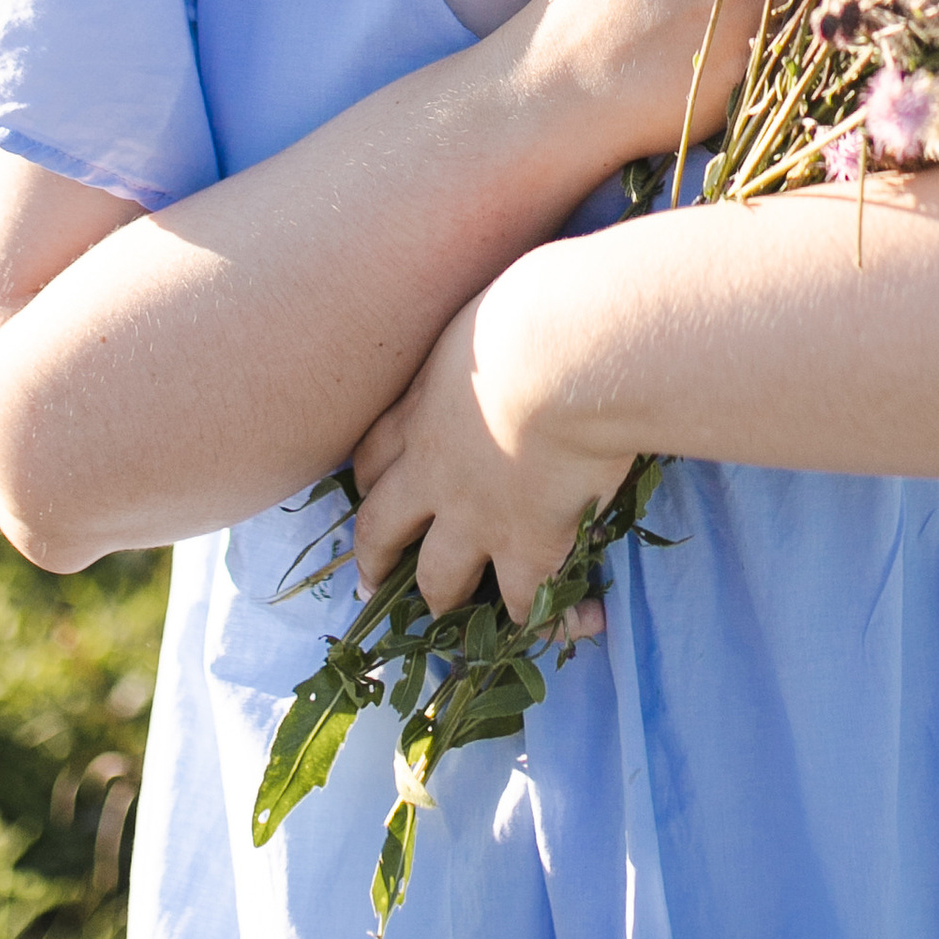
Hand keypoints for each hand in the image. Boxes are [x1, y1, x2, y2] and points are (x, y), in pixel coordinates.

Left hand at [350, 254, 633, 625]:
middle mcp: (432, 471)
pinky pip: (527, 602)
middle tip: (369, 583)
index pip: (374, 453)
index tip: (366, 494)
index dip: (367, 480)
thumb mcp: (490, 315)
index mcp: (420, 409)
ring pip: (440, 576)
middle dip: (374, 557)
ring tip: (449, 619)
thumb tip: (521, 313)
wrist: (562, 356)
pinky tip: (572, 626)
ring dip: (443, 599)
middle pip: (383, 525)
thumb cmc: (532, 312)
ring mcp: (475, 516)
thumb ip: (489, 337)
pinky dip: (547, 620)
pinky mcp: (527, 546)